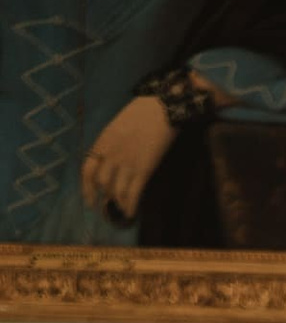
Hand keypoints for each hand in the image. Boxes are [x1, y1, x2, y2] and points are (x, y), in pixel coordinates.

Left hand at [80, 98, 177, 222]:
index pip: (87, 170)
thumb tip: (108, 166)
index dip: (86, 188)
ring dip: (119, 204)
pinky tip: (131, 213)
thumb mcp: (116, 128)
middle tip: (109, 206)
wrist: (161, 109)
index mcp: (103, 142)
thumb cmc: (140, 115)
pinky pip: (133, 194)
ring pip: (117, 192)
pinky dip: (130, 206)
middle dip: (105, 197)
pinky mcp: (143, 170)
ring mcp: (127, 163)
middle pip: (102, 184)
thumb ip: (110, 147)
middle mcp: (111, 155)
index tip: (89, 201)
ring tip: (122, 209)